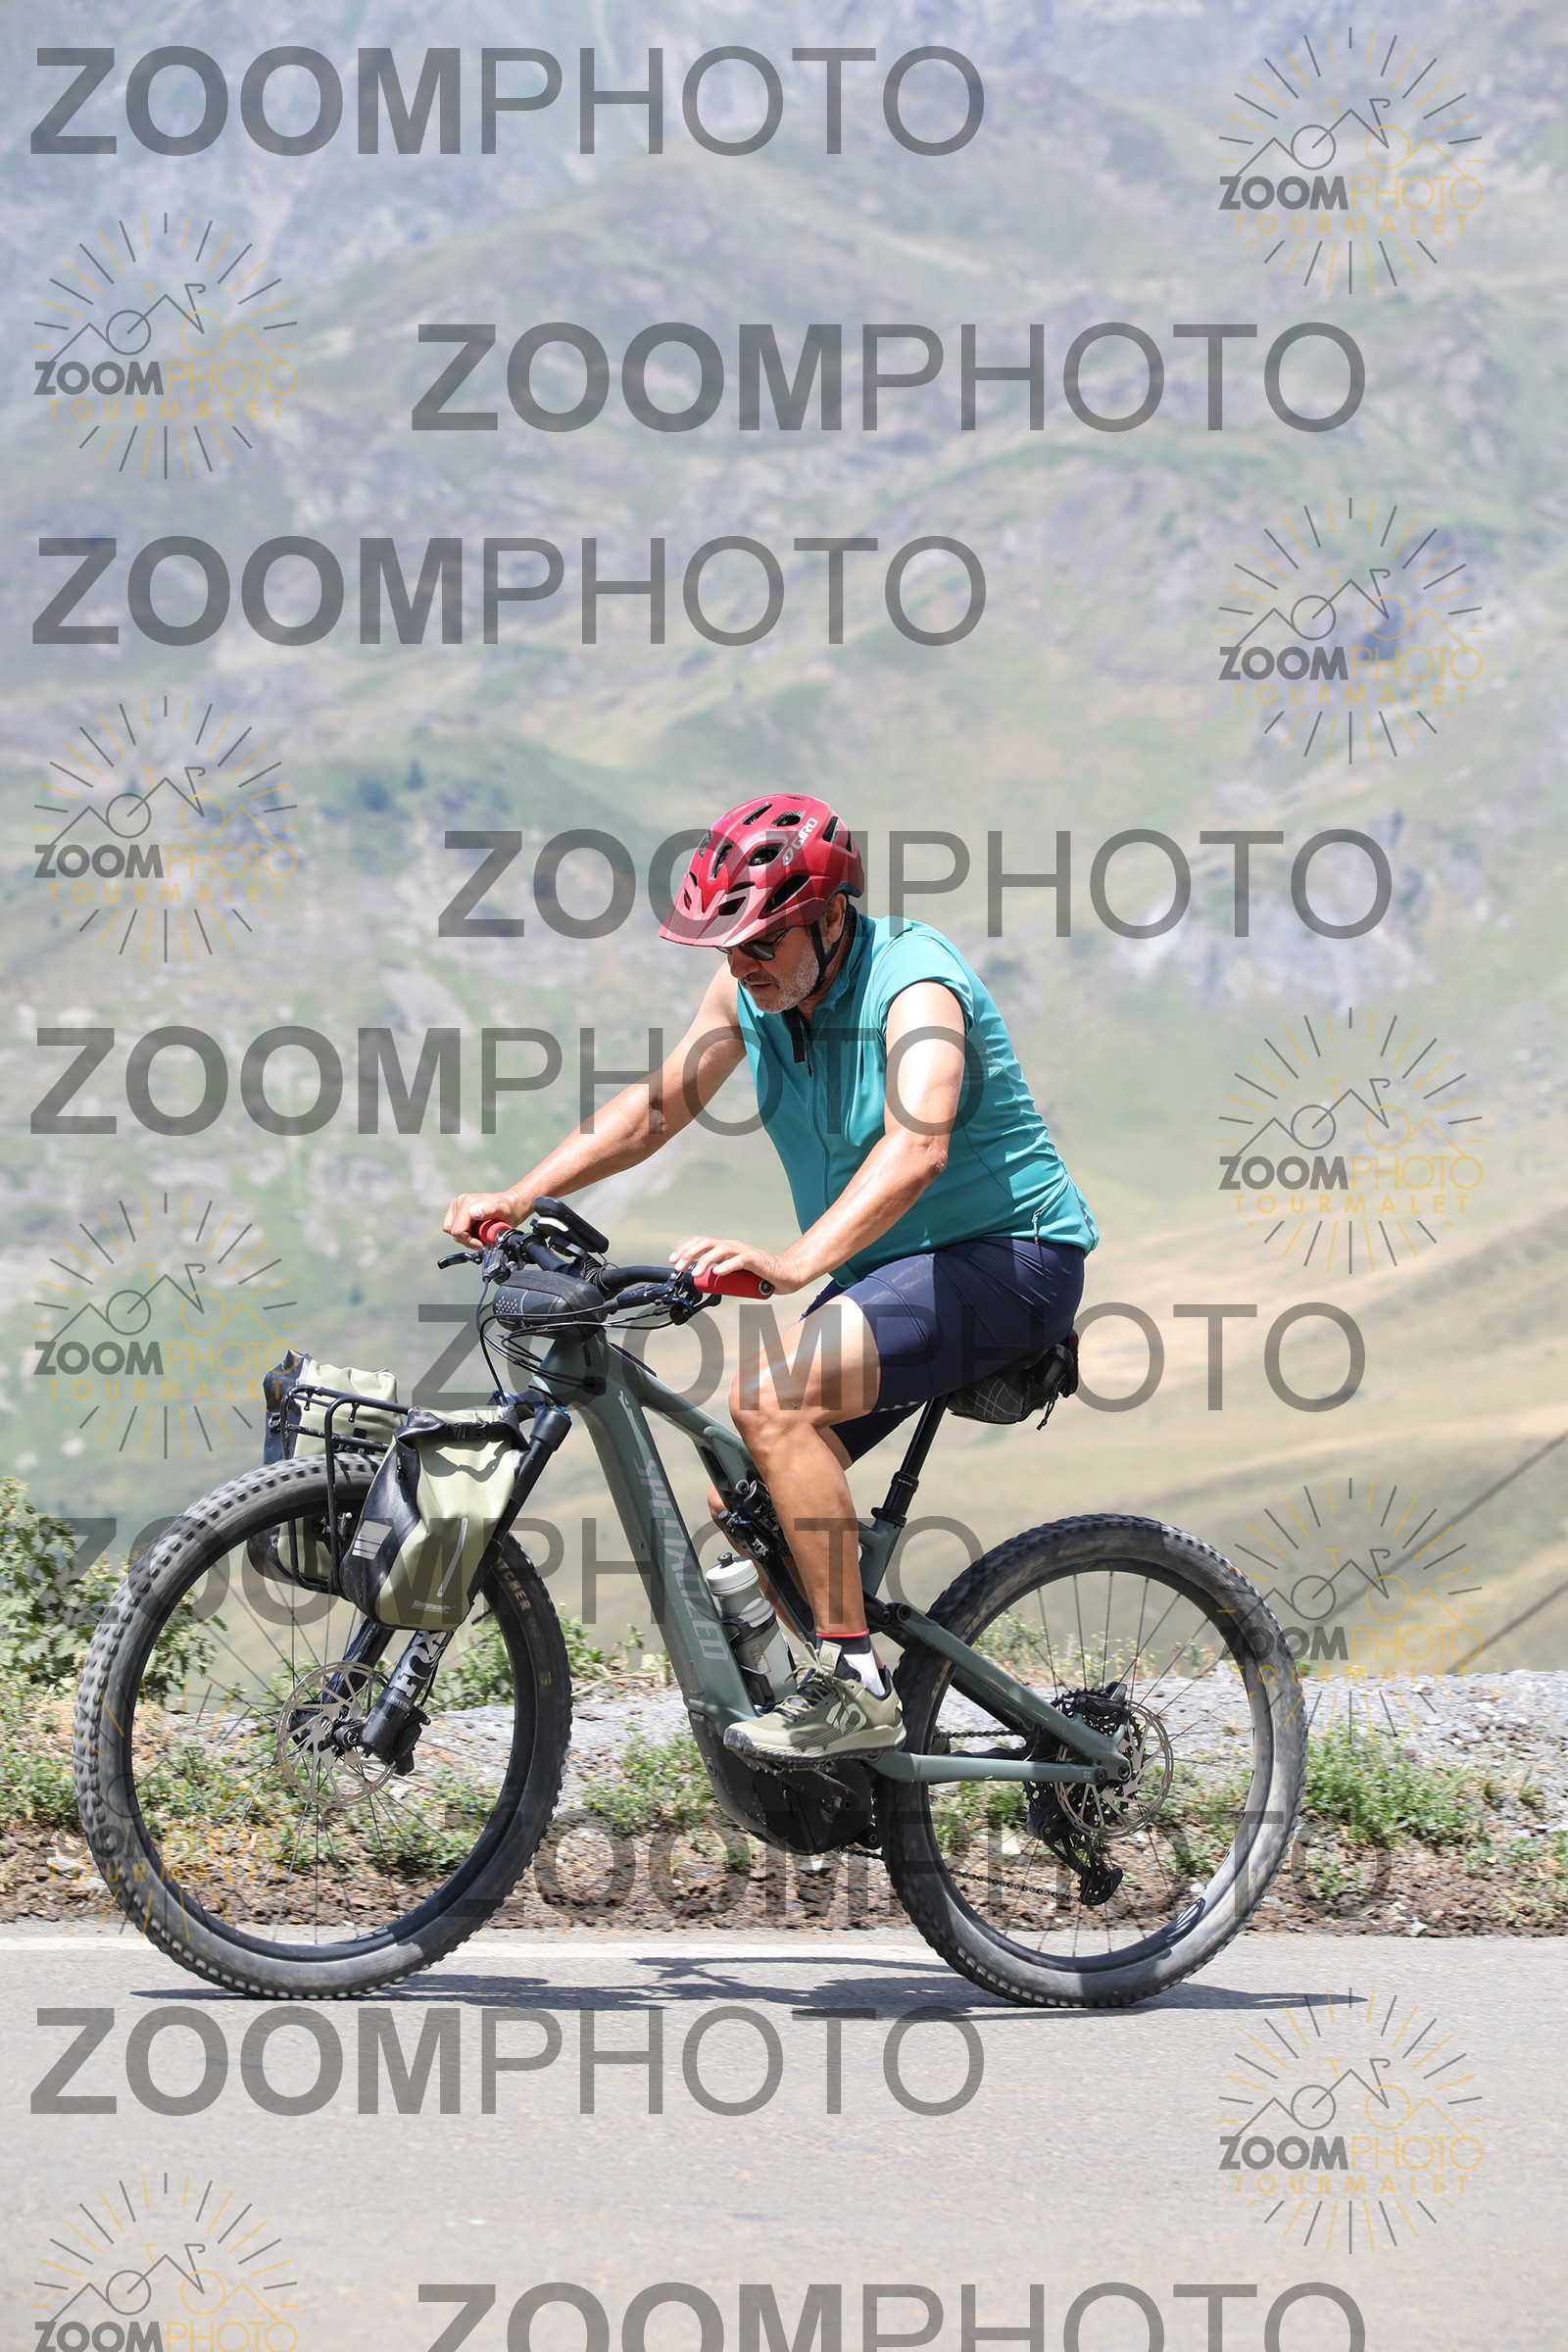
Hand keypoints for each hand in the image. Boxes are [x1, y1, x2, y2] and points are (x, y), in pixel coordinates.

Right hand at [444, 1190, 528, 1246]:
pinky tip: (475, 1229)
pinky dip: (463, 1231)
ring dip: (465, 1235)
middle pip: (453, 1231)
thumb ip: (489, 1211)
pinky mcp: (457, 1208)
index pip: (458, 1231)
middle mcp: (460, 1201)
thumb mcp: (503, 1211)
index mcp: (468, 1203)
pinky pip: (453, 1225)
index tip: (482, 1243)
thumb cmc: (509, 1210)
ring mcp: (457, 1204)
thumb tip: (473, 1213)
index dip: (469, 1241)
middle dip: (467, 1239)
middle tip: (482, 1239)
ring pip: (452, 1229)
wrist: (511, 1204)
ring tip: (480, 1233)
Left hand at [669, 1234, 802, 1293]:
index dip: (685, 1249)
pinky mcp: (755, 1260)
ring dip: (704, 1260)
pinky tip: (717, 1272)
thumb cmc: (759, 1276)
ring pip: (720, 1250)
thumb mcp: (733, 1274)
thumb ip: (719, 1275)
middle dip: (688, 1254)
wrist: (784, 1275)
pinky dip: (727, 1266)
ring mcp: (744, 1252)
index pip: (701, 1242)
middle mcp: (732, 1246)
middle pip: (706, 1243)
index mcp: (725, 1248)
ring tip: (695, 1273)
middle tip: (679, 1267)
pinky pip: (739, 1260)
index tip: (673, 1260)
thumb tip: (701, 1283)